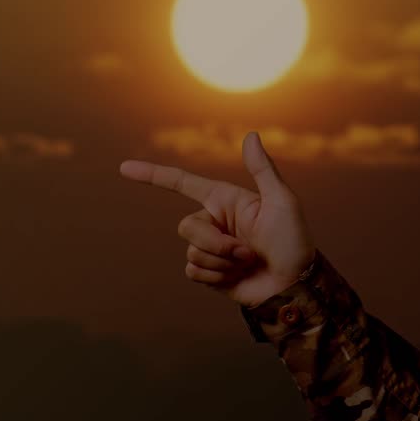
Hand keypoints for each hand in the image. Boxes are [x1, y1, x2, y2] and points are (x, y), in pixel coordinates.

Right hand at [120, 131, 317, 307]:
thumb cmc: (294, 241)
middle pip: (186, 226)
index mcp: (227, 201)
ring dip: (222, 261)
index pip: (183, 183)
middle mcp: (216, 222)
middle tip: (249, 252)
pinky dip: (216, 276)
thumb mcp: (282, 201)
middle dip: (216, 243)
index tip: (124, 168)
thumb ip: (262, 169)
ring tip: (249, 263)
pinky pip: (193, 271)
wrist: (295, 285)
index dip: (153, 175)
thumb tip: (250, 135)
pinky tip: (238, 277)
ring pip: (191, 251)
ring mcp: (211, 248)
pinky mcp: (209, 273)